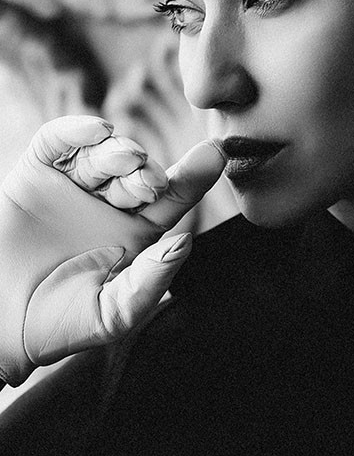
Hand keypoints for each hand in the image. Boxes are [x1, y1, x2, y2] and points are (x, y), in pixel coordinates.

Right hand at [0, 116, 225, 385]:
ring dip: (120, 151)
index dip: (195, 176)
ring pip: (105, 153)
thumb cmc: (56, 325)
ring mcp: (73, 186)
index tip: (216, 155)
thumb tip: (186, 243)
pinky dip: (77, 130)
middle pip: (140, 172)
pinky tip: (96, 131)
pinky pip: (59, 141)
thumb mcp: (112, 314)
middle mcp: (109, 205)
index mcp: (136, 234)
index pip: (173, 199)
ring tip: (126, 160)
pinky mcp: (36, 172)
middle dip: (147, 171)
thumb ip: (150, 282)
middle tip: (147, 182)